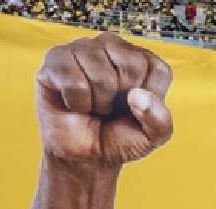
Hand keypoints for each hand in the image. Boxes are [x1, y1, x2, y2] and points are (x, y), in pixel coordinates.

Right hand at [36, 34, 173, 165]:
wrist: (85, 155)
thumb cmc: (120, 138)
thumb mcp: (153, 136)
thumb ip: (159, 118)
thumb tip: (137, 95)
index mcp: (143, 59)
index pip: (157, 69)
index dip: (148, 98)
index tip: (136, 108)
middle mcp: (113, 47)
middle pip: (130, 66)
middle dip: (121, 99)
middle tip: (111, 108)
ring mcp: (82, 49)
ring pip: (100, 74)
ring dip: (98, 102)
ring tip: (93, 106)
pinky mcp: (56, 59)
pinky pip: (74, 82)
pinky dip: (77, 103)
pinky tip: (75, 104)